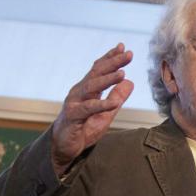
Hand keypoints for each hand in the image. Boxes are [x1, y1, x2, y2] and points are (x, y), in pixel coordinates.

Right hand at [51, 44, 133, 174]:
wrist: (64, 148)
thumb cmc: (84, 129)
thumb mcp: (106, 113)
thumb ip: (117, 97)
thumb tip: (131, 82)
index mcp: (87, 90)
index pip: (98, 69)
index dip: (110, 58)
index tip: (123, 47)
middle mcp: (79, 92)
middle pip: (96, 73)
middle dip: (112, 62)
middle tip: (128, 54)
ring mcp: (74, 103)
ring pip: (91, 87)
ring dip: (107, 80)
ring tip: (122, 74)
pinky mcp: (72, 117)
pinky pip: (87, 109)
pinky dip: (101, 105)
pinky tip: (113, 103)